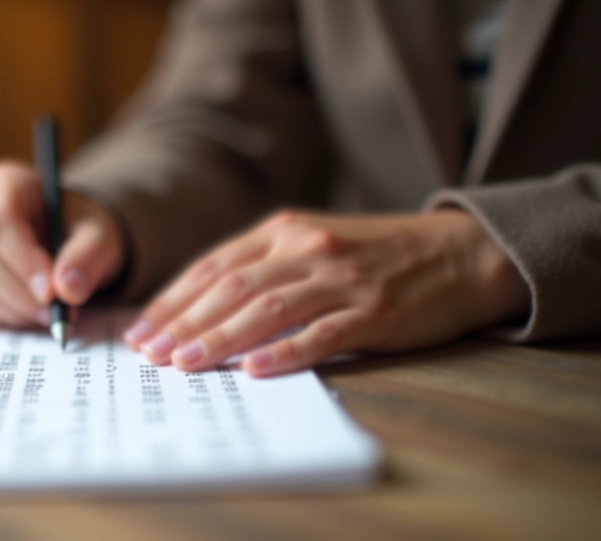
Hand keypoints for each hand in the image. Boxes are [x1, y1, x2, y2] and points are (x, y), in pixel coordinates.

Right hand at [0, 161, 124, 327]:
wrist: (72, 245)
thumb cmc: (83, 231)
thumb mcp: (100, 236)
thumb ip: (88, 257)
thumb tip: (68, 289)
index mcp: (8, 183)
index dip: (22, 261)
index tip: (51, 292)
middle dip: (22, 295)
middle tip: (60, 314)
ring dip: (16, 311)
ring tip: (52, 311)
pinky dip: (5, 318)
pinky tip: (31, 309)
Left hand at [123, 210, 529, 376]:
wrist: (460, 251)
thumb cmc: (376, 253)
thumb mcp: (313, 242)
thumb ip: (263, 266)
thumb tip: (201, 308)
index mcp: (284, 230)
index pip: (214, 267)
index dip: (174, 300)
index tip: (141, 331)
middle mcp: (308, 248)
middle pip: (232, 287)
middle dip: (184, 322)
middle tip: (149, 354)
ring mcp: (343, 279)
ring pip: (268, 309)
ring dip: (221, 338)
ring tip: (185, 364)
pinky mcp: (376, 312)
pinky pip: (323, 333)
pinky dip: (285, 352)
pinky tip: (254, 370)